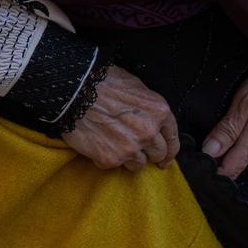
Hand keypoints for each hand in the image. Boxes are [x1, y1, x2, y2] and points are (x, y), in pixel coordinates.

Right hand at [63, 65, 178, 170]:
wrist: (74, 89)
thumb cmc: (102, 82)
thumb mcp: (134, 86)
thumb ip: (148, 108)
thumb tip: (151, 120)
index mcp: (159, 111)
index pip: (172, 139)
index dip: (169, 150)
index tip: (165, 158)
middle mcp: (149, 132)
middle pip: (158, 154)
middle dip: (149, 153)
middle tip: (135, 149)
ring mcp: (131, 147)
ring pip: (138, 164)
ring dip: (128, 157)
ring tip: (112, 142)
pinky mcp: (111, 158)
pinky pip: (115, 166)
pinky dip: (106, 157)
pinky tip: (98, 142)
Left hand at [202, 63, 247, 180]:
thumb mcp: (245, 102)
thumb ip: (228, 129)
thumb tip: (209, 152)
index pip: (230, 169)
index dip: (212, 172)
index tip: (196, 167)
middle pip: (235, 162)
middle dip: (217, 159)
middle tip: (197, 150)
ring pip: (242, 153)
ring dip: (227, 149)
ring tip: (210, 140)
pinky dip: (238, 141)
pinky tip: (230, 132)